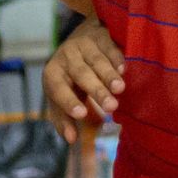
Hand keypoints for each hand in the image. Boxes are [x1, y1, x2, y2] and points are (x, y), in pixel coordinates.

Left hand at [43, 19, 125, 144]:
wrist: (81, 39)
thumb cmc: (70, 77)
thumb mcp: (60, 96)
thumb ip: (63, 118)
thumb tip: (71, 140)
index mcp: (53, 73)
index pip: (58, 88)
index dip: (68, 101)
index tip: (82, 114)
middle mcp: (66, 57)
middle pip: (81, 74)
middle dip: (96, 90)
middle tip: (111, 107)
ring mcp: (84, 44)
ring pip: (96, 61)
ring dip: (109, 75)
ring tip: (120, 90)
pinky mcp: (101, 37)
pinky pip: (110, 48)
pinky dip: (117, 59)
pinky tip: (124, 70)